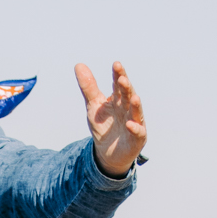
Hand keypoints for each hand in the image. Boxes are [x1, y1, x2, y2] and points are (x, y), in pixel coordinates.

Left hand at [74, 61, 145, 177]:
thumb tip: (78, 65)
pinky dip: (135, 128)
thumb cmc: (103, 126)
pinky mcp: (137, 138)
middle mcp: (129, 109)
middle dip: (126, 88)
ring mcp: (135, 123)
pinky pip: (138, 133)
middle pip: (129, 96)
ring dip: (136, 105)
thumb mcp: (93, 106)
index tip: (116, 64)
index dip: (118, 75)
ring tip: (135, 97)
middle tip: (122, 79)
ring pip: (137, 112)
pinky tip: (130, 124)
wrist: (107, 153)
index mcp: (119, 99)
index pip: (119, 85)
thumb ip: (88, 87)